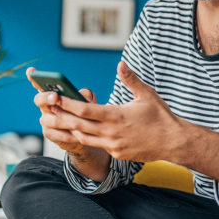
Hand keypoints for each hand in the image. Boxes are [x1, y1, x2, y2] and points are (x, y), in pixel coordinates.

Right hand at [26, 67, 97, 154]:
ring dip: (64, 119)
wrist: (86, 133)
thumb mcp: (87, 101)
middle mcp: (45, 106)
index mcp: (52, 94)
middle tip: (55, 96)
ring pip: (50, 119)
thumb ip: (85, 96)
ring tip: (75, 120)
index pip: (40, 84)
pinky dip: (68, 133)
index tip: (31, 71)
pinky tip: (77, 134)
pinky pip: (56, 133)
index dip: (34, 78)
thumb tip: (82, 95)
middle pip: (39, 100)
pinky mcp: (49, 133)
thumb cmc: (84, 113)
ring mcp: (45, 120)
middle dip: (46, 97)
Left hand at [53, 61, 187, 163]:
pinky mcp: (117, 153)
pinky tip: (77, 132)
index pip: (84, 110)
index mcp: (116, 116)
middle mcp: (111, 132)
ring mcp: (113, 145)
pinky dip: (84, 138)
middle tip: (45, 109)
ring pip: (83, 138)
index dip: (67, 103)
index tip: (54, 97)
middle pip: (77, 125)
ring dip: (67, 129)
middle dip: (60, 116)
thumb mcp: (147, 95)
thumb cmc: (161, 117)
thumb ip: (131, 80)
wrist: (174, 143)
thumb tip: (121, 64)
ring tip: (54, 120)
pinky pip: (96, 145)